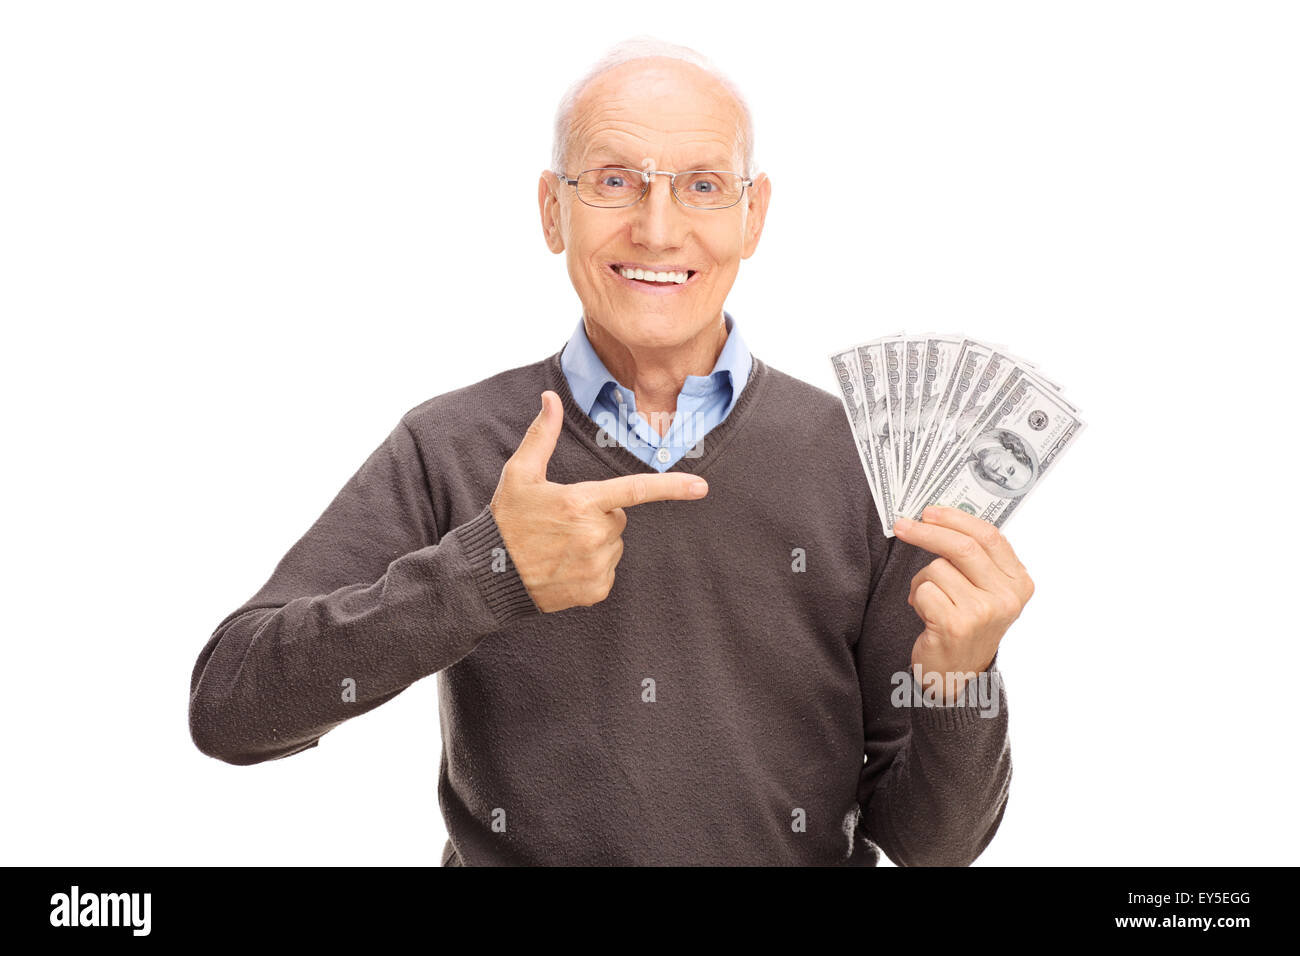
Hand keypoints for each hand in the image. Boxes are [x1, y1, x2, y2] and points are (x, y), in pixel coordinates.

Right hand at [489, 390, 709, 612]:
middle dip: (598, 517)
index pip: (635, 490)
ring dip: (595, 544)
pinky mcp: (595, 590)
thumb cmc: (506, 520)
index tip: (701, 487)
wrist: (489, 575)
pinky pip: (607, 572)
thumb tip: (550, 398)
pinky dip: (591, 570)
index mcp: (581, 502)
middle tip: (562, 523)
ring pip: (614, 545)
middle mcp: (594, 535)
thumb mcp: (520, 474)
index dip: (671, 487)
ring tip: (559, 547)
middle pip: (618, 519)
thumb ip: (541, 435)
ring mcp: (596, 565)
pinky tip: (564, 567)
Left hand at [892, 505, 1033, 703]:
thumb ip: (976, 558)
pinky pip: (924, 590)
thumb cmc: (965, 624)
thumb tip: (941, 515)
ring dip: (921, 580)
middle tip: (902, 526)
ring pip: (937, 569)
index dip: (957, 519)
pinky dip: (916, 598)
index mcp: (1019, 582)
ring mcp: (983, 613)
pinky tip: (926, 615)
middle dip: (927, 532)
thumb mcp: (984, 590)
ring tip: (929, 601)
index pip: (989, 536)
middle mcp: (1006, 598)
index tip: (930, 511)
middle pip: (963, 547)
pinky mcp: (956, 626)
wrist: (956, 676)